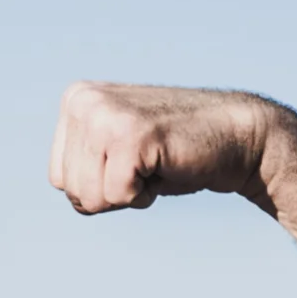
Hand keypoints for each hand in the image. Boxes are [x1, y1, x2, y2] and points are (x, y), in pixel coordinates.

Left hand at [47, 83, 287, 213]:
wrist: (237, 137)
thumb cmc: (176, 154)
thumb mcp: (115, 154)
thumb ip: (85, 162)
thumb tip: (66, 190)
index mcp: (76, 100)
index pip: (59, 179)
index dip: (99, 186)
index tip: (132, 161)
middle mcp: (83, 101)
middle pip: (72, 190)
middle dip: (112, 192)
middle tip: (148, 163)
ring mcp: (104, 114)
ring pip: (89, 196)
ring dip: (128, 194)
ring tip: (155, 163)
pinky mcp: (129, 134)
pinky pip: (116, 196)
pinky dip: (143, 196)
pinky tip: (165, 166)